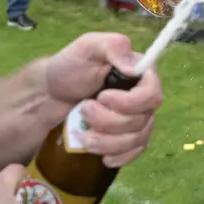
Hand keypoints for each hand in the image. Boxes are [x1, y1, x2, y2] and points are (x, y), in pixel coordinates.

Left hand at [46, 33, 163, 165]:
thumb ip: (113, 46)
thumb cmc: (69, 67)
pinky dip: (120, 156)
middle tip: (84, 110)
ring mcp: (138, 119)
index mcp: (140, 73)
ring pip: (137, 139)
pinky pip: (135, 152)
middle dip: (109, 121)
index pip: (152, 95)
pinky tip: (104, 157)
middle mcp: (143, 97)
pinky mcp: (128, 137)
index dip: (130, 103)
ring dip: (109, 142)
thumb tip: (135, 68)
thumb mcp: (88, 47)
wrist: (51, 94)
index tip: (102, 97)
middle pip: (142, 120)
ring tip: (85, 136)